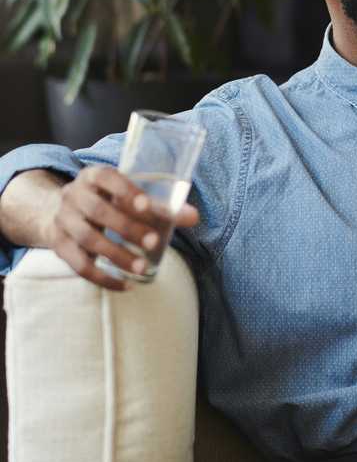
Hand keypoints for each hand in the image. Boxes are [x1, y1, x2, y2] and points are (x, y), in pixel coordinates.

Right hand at [43, 165, 199, 290]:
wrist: (57, 211)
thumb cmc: (106, 201)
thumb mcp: (126, 196)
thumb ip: (160, 206)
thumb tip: (194, 217)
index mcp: (92, 176)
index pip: (105, 177)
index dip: (125, 191)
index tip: (146, 205)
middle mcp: (73, 195)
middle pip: (98, 211)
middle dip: (127, 227)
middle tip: (154, 241)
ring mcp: (62, 221)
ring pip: (88, 239)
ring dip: (117, 255)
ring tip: (142, 268)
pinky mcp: (58, 246)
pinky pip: (79, 265)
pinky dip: (103, 277)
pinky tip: (126, 285)